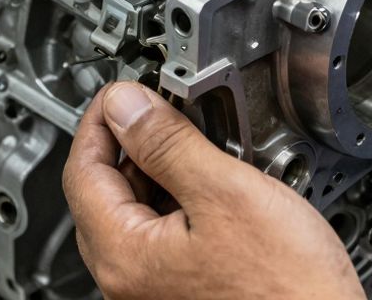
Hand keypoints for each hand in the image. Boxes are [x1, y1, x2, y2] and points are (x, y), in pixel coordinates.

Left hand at [62, 82, 364, 299]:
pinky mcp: (183, 295)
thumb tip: (126, 105)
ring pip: (137, 215)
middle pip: (106, 193)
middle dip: (134, 144)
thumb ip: (167, 143)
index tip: (125, 92)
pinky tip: (216, 191)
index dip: (103, 119)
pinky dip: (181, 204)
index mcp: (124, 257)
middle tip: (166, 110)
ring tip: (203, 148)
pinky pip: (164, 238)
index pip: (82, 169)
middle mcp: (129, 283)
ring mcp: (154, 292)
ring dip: (161, 174)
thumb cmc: (288, 290)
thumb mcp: (226, 194)